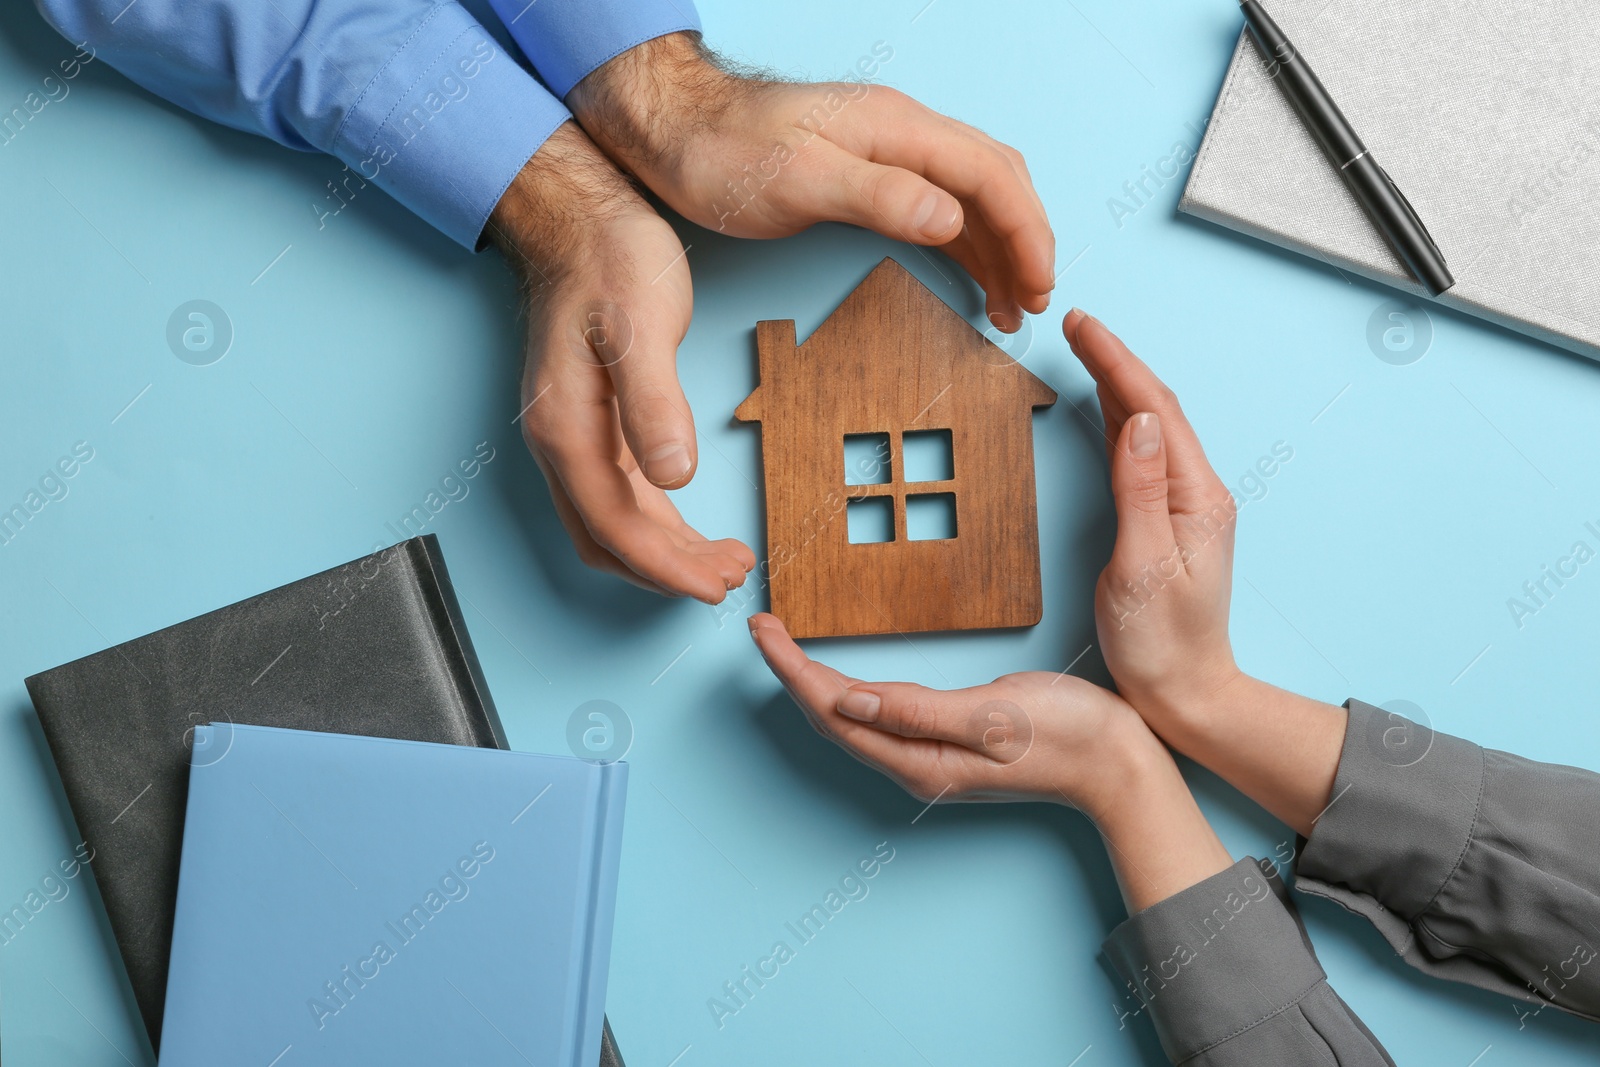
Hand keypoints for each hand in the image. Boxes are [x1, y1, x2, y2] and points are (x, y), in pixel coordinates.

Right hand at [488, 123, 753, 601]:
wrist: (579, 217)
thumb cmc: (610, 261)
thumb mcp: (641, 326)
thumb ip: (654, 405)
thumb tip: (674, 479)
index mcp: (568, 429)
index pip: (617, 527)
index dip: (668, 568)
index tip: (718, 587)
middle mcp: (560, 444)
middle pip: (609, 540)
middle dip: (668, 572)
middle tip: (732, 578)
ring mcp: (571, 437)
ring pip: (612, 525)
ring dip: (664, 554)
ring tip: (724, 561)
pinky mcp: (589, 425)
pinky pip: (617, 498)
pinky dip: (655, 525)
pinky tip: (689, 525)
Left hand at [568, 33, 1053, 331]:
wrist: (673, 128)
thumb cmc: (724, 152)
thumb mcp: (798, 179)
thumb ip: (879, 197)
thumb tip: (952, 220)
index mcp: (897, 128)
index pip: (991, 176)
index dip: (1027, 231)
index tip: (1040, 285)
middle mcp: (903, 133)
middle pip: (996, 182)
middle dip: (1028, 241)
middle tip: (1037, 302)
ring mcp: (889, 151)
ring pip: (973, 196)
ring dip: (1002, 248)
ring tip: (1014, 305)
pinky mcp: (869, 173)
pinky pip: (941, 205)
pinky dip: (968, 244)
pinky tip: (974, 276)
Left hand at [747, 613, 1152, 815]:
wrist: (1118, 765)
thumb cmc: (1068, 736)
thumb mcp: (993, 715)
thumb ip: (918, 711)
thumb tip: (849, 701)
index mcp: (919, 761)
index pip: (833, 711)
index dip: (791, 670)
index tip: (761, 629)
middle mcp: (914, 765)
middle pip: (831, 718)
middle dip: (790, 673)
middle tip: (759, 626)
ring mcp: (927, 758)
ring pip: (850, 720)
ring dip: (812, 682)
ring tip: (782, 645)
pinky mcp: (943, 744)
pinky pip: (877, 719)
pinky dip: (846, 691)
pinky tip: (839, 676)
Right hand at [1066, 310, 1344, 834]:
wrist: (1186, 694)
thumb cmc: (1162, 643)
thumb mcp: (1143, 566)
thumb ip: (1140, 490)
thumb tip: (1140, 418)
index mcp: (1196, 497)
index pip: (1156, 409)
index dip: (1116, 361)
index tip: (1082, 326)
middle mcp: (1197, 493)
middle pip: (1156, 407)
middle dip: (1115, 361)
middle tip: (1076, 324)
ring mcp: (1185, 506)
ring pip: (1151, 427)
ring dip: (1118, 384)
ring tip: (1085, 350)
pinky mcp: (1169, 521)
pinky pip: (1144, 455)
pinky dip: (1120, 421)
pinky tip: (1107, 409)